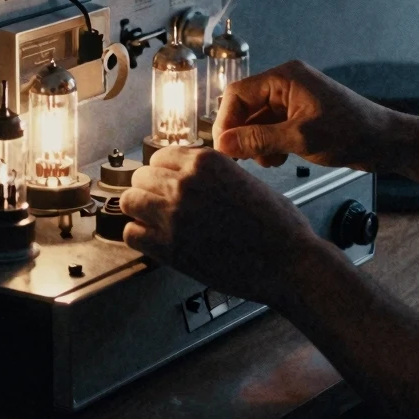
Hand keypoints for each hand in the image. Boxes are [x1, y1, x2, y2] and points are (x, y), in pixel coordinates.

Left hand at [119, 145, 320, 304]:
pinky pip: (131, 234)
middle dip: (150, 189)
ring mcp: (174, 215)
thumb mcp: (246, 179)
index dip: (164, 171)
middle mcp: (185, 183)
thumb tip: (190, 175)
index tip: (168, 182)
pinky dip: (140, 236)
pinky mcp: (169, 248)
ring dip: (140, 209)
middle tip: (162, 203)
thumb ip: (214, 173)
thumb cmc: (277, 224)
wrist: (287, 262)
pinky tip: (155, 239)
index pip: (161, 156)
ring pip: (130, 200)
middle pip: (142, 176)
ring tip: (154, 220)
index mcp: (206, 162)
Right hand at [212, 59, 394, 169]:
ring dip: (255, 142)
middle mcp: (286, 84)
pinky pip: (271, 128)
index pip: (238, 93)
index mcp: (285, 77)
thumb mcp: (300, 138)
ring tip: (266, 161)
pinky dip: (268, 144)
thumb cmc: (351, 132)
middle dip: (242, 134)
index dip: (226, 120)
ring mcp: (293, 100)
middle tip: (242, 159)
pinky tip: (277, 159)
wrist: (386, 142)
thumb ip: (259, 139)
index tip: (223, 147)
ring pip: (257, 120)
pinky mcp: (299, 116)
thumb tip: (223, 143)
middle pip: (245, 106)